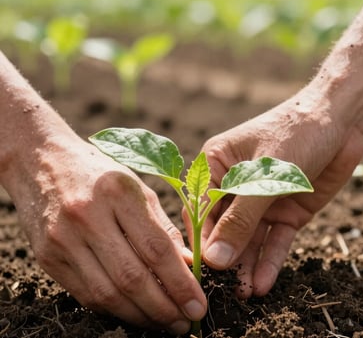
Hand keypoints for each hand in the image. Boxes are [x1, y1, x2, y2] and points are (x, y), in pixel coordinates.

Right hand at [5, 136, 205, 333]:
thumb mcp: (137, 188)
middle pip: (132, 278)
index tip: (198, 306)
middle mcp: (88, 216)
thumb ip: (163, 227)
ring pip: (108, 294)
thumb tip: (188, 266)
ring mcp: (63, 239)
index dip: (181, 283)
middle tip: (186, 323)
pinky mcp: (47, 257)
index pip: (156, 248)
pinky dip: (114, 309)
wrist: (43, 162)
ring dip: (140, 316)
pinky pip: (86, 295)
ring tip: (164, 323)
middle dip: (164, 308)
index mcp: (118, 192)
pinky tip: (134, 312)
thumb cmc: (100, 173)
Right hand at [186, 97, 362, 298]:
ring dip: (246, 266)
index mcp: (216, 165)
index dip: (201, 240)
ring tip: (244, 294)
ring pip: (248, 239)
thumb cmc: (294, 133)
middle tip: (223, 290)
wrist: (340, 123)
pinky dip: (270, 260)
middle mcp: (234, 186)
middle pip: (223, 228)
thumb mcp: (263, 175)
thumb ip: (239, 219)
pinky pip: (274, 240)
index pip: (200, 209)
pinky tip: (264, 283)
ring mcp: (259, 201)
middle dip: (224, 258)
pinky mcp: (283, 212)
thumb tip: (215, 257)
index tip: (201, 271)